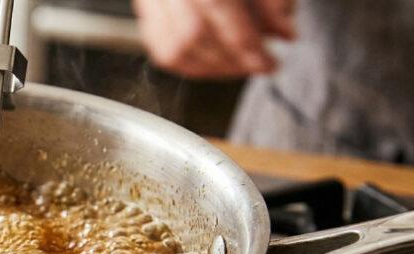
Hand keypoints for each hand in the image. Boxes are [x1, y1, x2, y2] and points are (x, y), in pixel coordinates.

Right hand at [133, 0, 295, 78]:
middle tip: (256, 65)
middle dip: (230, 61)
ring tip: (238, 65)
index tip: (269, 64)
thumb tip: (284, 34)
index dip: (246, 44)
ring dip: (211, 68)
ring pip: (173, 49)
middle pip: (192, 34)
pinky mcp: (146, 9)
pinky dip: (190, 64)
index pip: (218, 7)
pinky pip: (161, 49)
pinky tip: (215, 61)